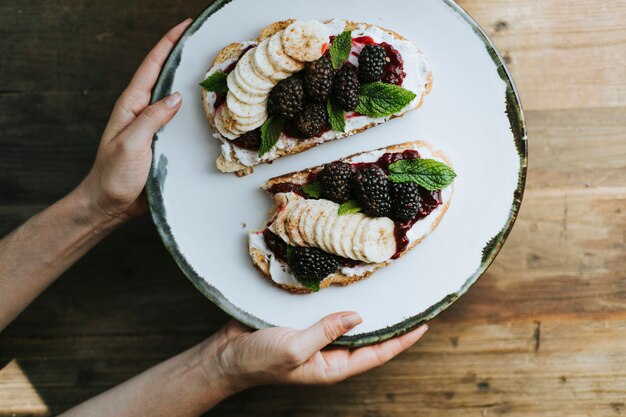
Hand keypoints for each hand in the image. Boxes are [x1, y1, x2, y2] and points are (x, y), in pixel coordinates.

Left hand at [76, 19, 191, 223]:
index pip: (151, 67)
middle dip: (181, 54)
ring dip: (189, 81)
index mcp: (131, 106)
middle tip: (202, 40)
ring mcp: (153, 127)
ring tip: (210, 67)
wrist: (109, 204)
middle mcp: (142, 112)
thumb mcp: (131, 144)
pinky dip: (193, 108)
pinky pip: (180, 120)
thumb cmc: (114, 175)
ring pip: (173, 97)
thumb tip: (176, 97)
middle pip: (163, 76)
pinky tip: (207, 108)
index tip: (185, 26)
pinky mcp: (162, 142)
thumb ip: (152, 119)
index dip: (167, 44)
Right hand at [204, 312, 427, 390]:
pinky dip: (340, 301)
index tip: (423, 326)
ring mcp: (316, 338)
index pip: (376, 354)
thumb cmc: (258, 360)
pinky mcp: (302, 323)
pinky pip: (328, 313)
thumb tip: (358, 317)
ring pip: (349, 324)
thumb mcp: (294, 349)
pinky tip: (349, 287)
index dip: (401, 341)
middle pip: (367, 339)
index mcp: (331, 367)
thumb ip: (326, 332)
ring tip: (389, 293)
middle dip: (390, 325)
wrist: (225, 355)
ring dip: (368, 311)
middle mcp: (328, 353)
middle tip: (412, 305)